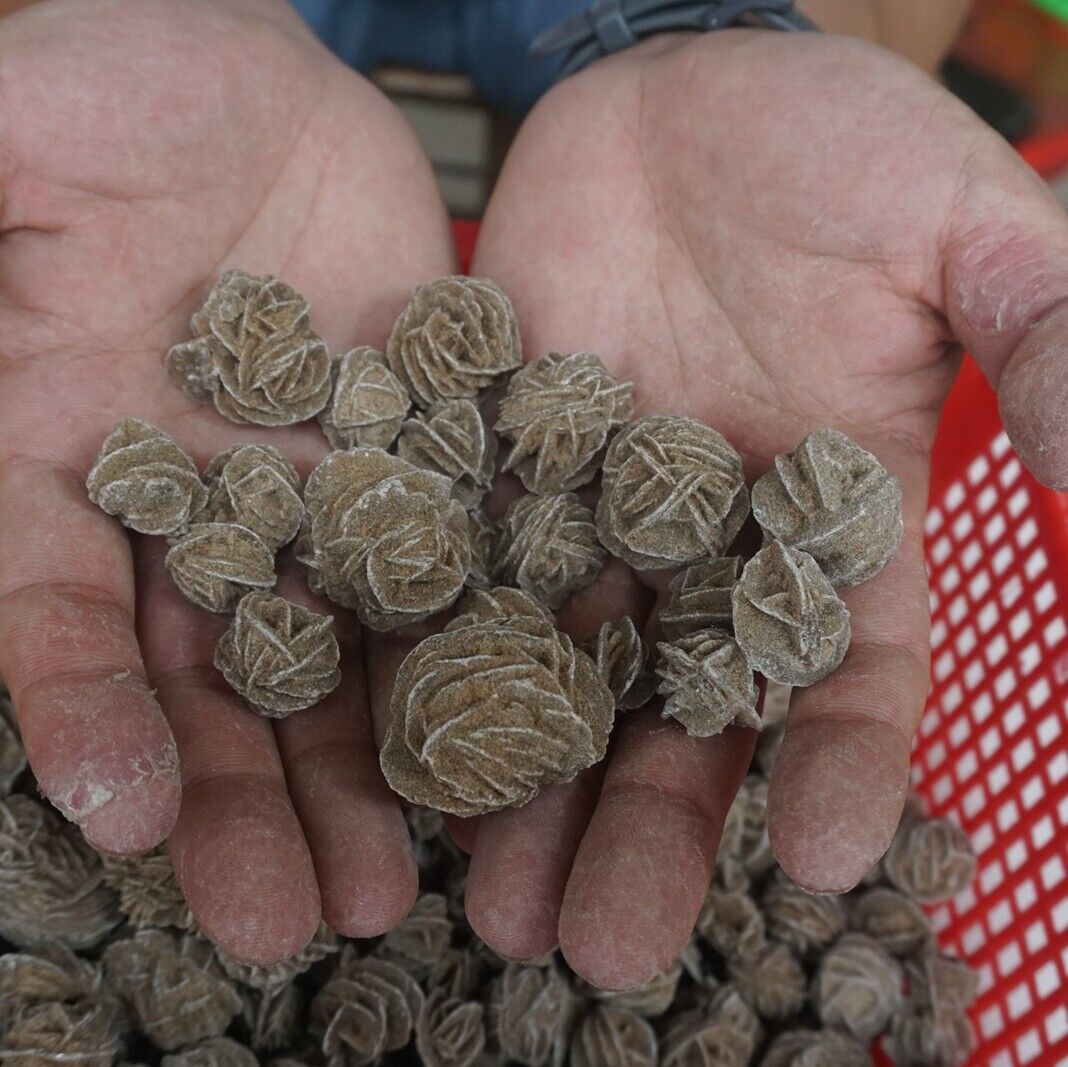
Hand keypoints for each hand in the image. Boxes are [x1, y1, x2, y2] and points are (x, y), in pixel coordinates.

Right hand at [0, 0, 454, 961]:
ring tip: (398, 888)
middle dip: (244, 797)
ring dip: (360, 773)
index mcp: (61, 458)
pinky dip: (464, 660)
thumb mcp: (20, 127)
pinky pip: (443, 573)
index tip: (117, 815)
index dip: (77, 712)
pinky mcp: (412, 467)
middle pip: (208, 678)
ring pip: (331, 657)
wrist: (257, 89)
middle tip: (294, 922)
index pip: (50, 614)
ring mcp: (307, 498)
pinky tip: (502, 747)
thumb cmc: (115, 84)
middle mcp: (185, 510)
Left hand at [457, 31, 1067, 987]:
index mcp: (826, 521)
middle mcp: (702, 550)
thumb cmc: (830, 145)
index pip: (850, 673)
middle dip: (650, 833)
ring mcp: (586, 518)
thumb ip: (1041, 342)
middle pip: (680, 719)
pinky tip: (400, 756)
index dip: (847, 762)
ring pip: (556, 682)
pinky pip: (455, 582)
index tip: (834, 856)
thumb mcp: (959, 231)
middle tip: (604, 953)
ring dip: (528, 791)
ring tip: (494, 906)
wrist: (672, 92)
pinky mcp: (486, 472)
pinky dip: (431, 666)